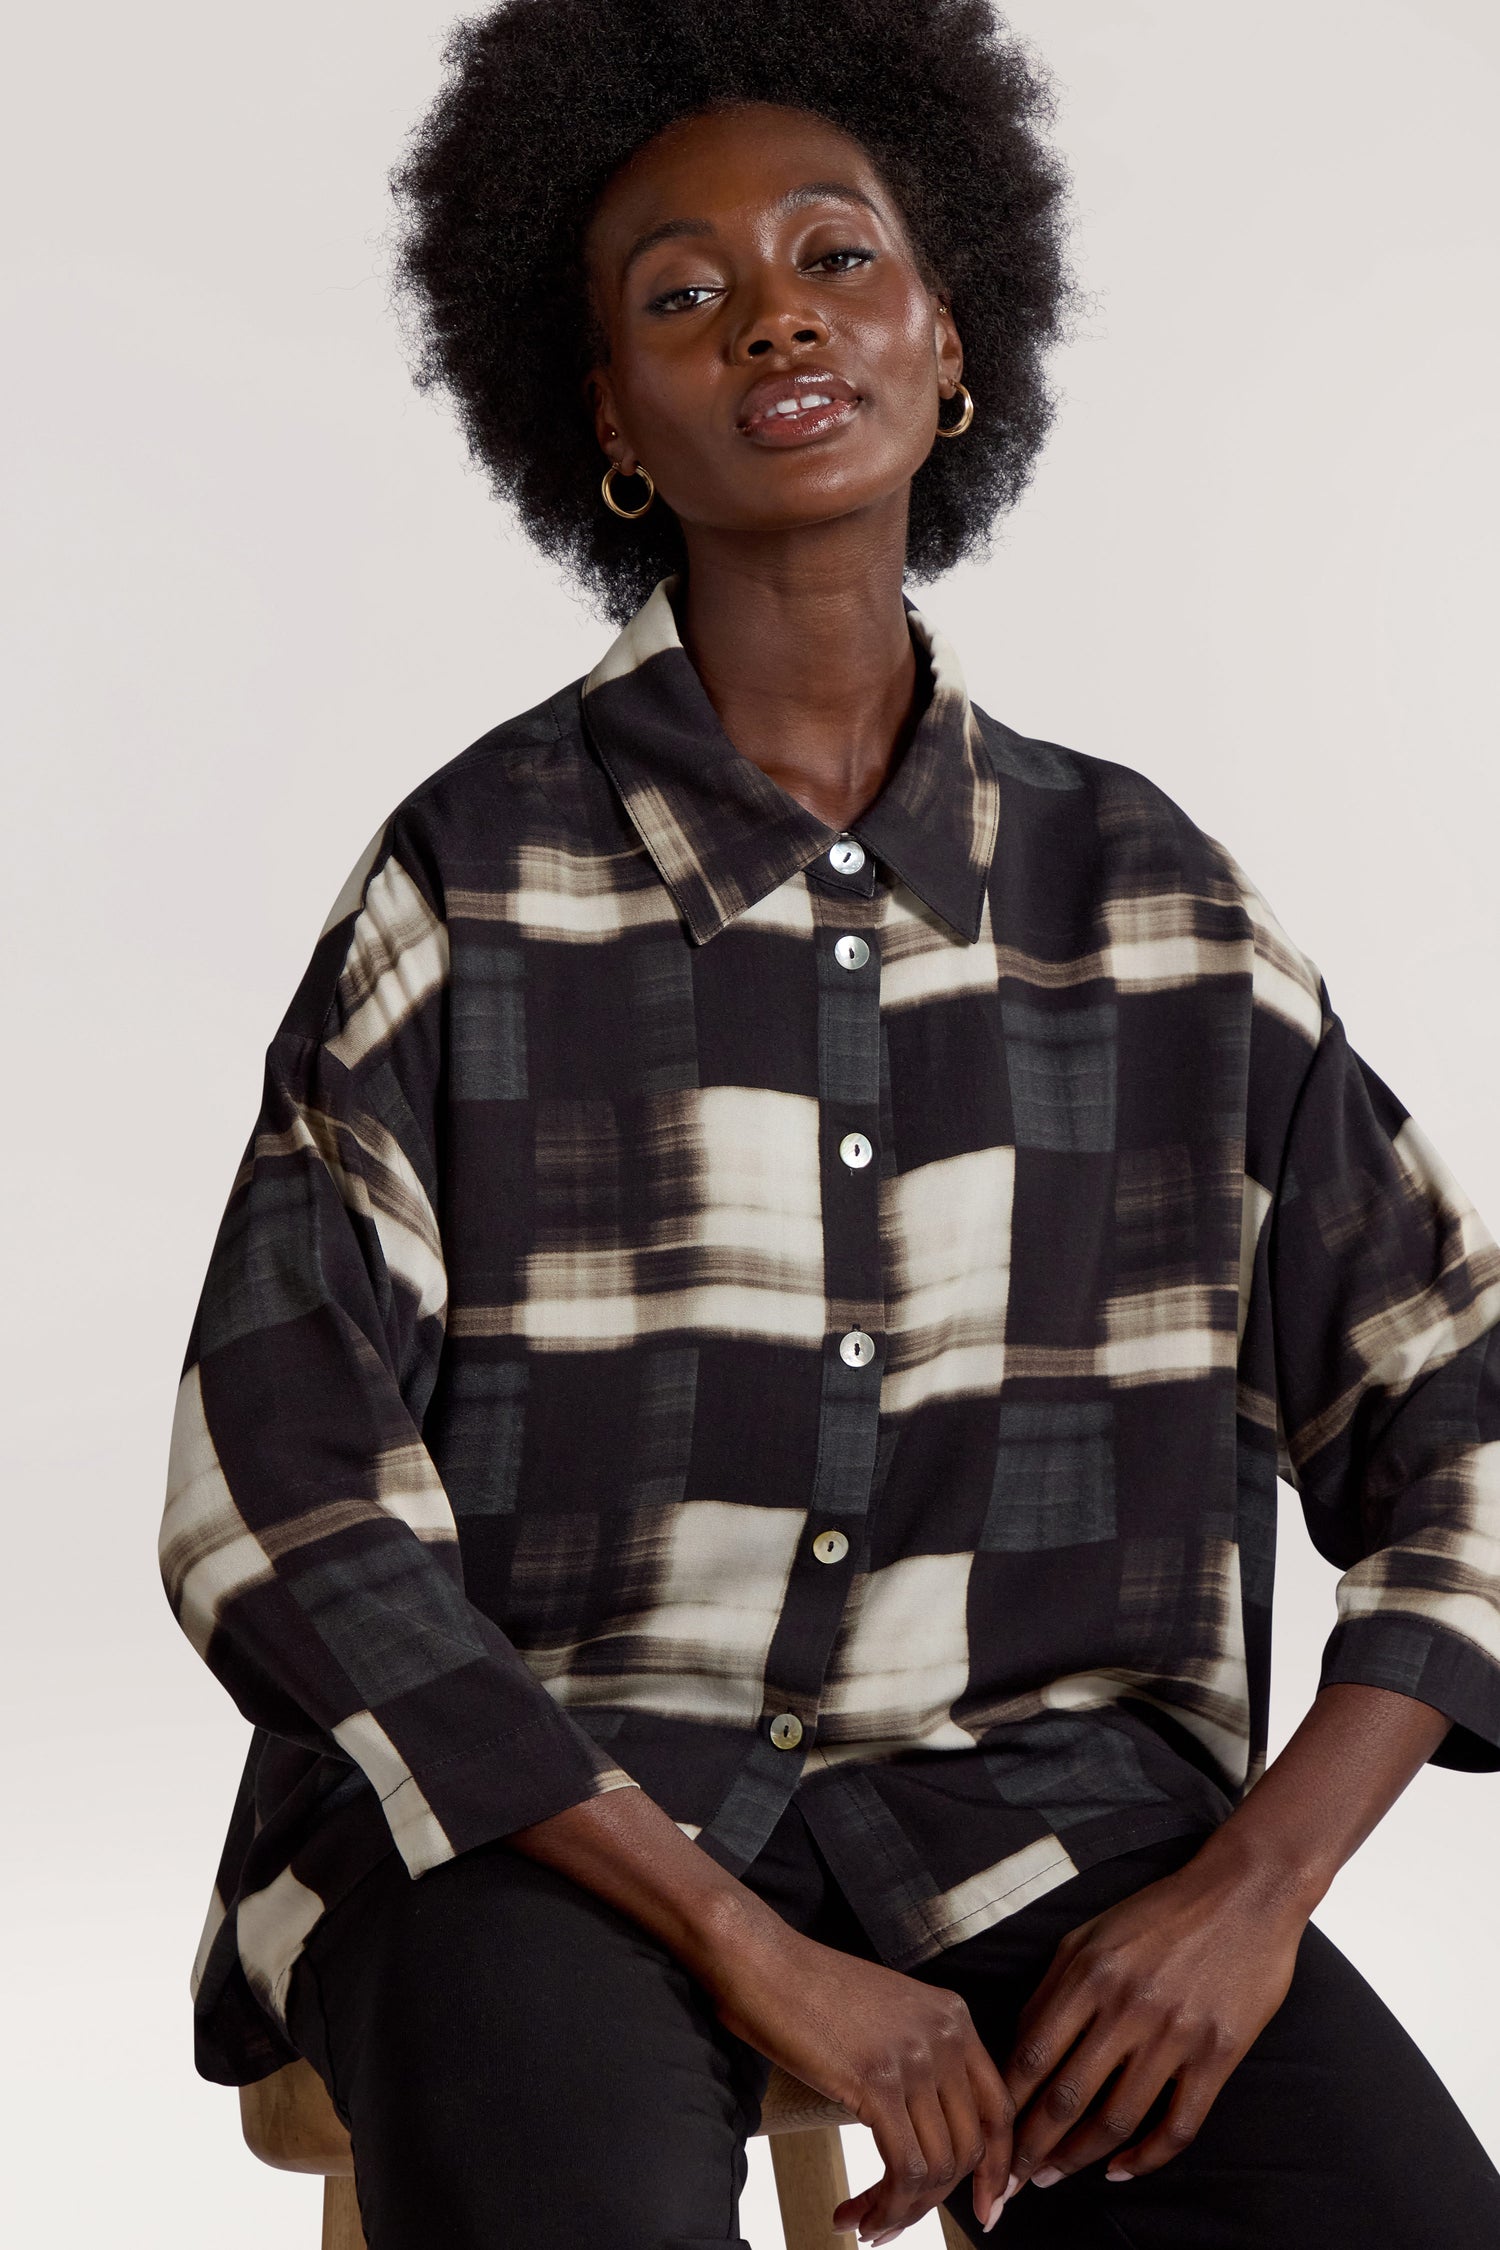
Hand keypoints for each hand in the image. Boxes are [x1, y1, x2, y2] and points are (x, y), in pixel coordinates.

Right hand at [698, 1905, 1015, 2240]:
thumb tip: (925, 2132)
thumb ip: (918, 2060)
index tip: (986, 2209)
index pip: (998, 2110)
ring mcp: (914, 2057)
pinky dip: (885, 2206)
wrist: (759, 1960)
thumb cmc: (807, 1991)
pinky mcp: (877, 2081)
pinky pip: (903, 2169)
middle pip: (968, 2148)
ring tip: (864, 2223)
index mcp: (953, 2017)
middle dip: (933, 2200)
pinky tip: (855, 2213)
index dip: (998, 2169)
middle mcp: (946, 2035)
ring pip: (937, 2167)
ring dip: (901, 2211)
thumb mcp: (886, 2017)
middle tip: (890, 2222)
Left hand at [998, 1843, 1309, 2199]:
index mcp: (1088, 1973)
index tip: (990, 2136)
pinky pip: (1179, 2124)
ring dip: (1080, 2158)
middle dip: (1033, 2148)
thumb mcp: (1092, 1934)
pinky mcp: (1218, 2055)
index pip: (1032, 2055)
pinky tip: (1123, 2167)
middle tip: (1014, 2181)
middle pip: (1067, 2097)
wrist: (1245, 1892)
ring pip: (1117, 2118)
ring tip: (1057, 2176)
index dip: (1007, 2106)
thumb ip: (1054, 1988)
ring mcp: (1174, 2034)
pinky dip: (1148, 2156)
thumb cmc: (1161, 1912)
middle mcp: (1126, 2006)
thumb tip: (1019, 2048)